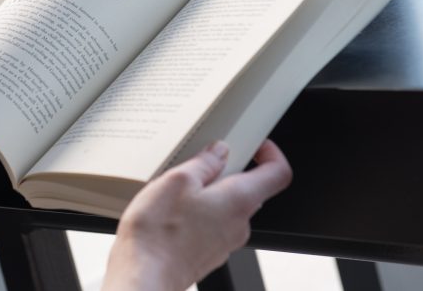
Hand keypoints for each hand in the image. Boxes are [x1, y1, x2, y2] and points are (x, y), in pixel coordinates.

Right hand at [102, 140, 291, 290]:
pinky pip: (212, 224)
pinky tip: (172, 214)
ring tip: (178, 192)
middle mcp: (239, 224)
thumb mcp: (177, 180)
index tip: (256, 145)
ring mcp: (225, 242)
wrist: (145, 276)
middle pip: (249, 189)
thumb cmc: (158, 234)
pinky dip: (198, 213)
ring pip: (227, 207)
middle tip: (200, 164)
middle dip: (227, 173)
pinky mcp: (208, 253)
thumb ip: (204, 162)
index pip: (277, 173)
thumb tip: (218, 152)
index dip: (270, 153)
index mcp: (239, 201)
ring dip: (209, 194)